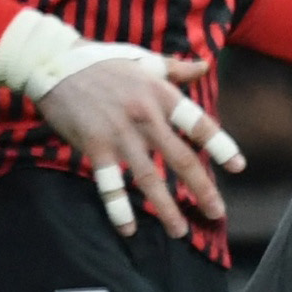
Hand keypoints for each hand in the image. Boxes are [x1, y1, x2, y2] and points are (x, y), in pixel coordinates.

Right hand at [35, 50, 243, 237]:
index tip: (238, 167)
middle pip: (181, 158)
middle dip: (202, 188)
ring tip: (180, 231)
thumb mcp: (145, 61)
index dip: (221, 146)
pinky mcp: (94, 146)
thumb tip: (204, 66)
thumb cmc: (102, 61)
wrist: (53, 62)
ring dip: (166, 207)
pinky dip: (119, 208)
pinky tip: (129, 229)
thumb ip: (176, 68)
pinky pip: (109, 184)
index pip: (199, 124)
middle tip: (217, 212)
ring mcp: (119, 134)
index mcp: (162, 94)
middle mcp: (146, 116)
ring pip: (149, 177)